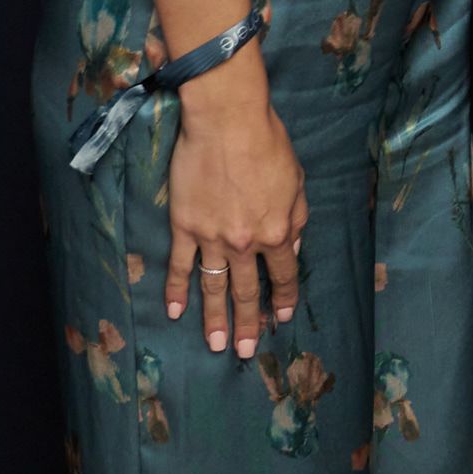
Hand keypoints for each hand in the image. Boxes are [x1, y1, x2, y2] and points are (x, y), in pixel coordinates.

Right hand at [163, 90, 306, 358]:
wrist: (227, 122)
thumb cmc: (269, 145)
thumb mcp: (297, 182)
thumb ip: (296, 220)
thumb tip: (291, 248)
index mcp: (276, 231)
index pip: (283, 274)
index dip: (284, 297)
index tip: (282, 316)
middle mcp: (244, 242)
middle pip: (247, 290)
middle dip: (248, 323)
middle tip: (244, 351)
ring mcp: (211, 237)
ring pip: (213, 286)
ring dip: (215, 318)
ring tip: (216, 345)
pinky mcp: (184, 227)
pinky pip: (180, 266)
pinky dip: (176, 291)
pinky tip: (175, 312)